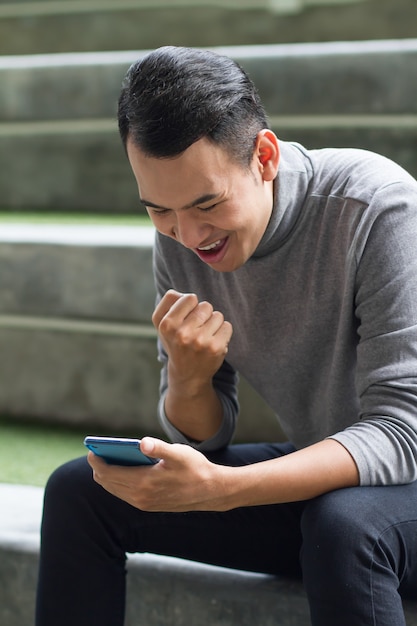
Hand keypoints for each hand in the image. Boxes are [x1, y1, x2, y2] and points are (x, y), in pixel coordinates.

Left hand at [87, 437, 230, 511]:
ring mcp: (144, 503)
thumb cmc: (195, 468)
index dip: (97, 461)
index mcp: (144, 482)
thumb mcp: (179, 453)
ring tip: (105, 461)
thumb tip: (142, 442)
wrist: (211, 491)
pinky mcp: (149, 506)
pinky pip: (124, 495)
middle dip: (99, 468)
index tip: (91, 449)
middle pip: (109, 482)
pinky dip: (117, 483)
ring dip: (107, 477)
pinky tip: (120, 472)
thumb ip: (158, 448)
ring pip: (115, 490)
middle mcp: (140, 497)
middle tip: (95, 453)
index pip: (110, 473)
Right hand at [152, 290, 232, 392]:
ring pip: (217, 315)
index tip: (186, 318)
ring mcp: (200, 342)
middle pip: (205, 306)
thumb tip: (184, 294)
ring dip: (213, 324)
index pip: (190, 298)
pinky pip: (227, 326)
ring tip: (204, 337)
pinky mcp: (216, 348)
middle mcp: (182, 334)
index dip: (191, 306)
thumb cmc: (175, 342)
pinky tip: (213, 342)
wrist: (187, 375)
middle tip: (196, 330)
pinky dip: (223, 332)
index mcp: (167, 325)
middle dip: (203, 315)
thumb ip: (169, 302)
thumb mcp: (162, 323)